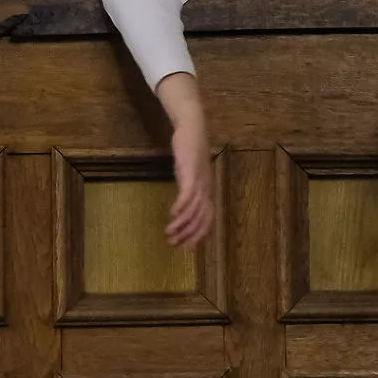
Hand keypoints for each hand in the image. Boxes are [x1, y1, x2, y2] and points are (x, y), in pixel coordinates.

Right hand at [166, 119, 215, 249]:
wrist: (192, 129)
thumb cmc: (190, 152)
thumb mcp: (192, 174)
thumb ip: (190, 189)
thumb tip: (184, 205)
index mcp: (209, 191)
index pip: (208, 220)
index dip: (199, 235)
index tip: (188, 248)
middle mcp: (207, 189)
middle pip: (202, 219)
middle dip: (189, 235)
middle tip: (174, 244)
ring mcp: (200, 182)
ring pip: (194, 210)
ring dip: (181, 224)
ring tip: (168, 233)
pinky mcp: (192, 173)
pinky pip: (187, 195)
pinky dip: (180, 207)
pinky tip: (171, 215)